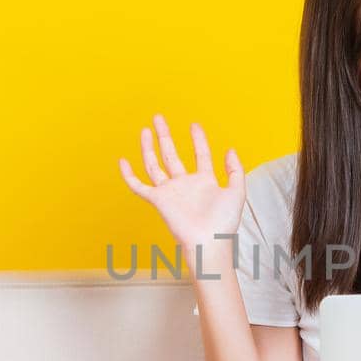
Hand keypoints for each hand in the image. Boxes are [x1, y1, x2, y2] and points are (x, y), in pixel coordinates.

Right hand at [117, 113, 245, 258]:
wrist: (209, 242)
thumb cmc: (224, 223)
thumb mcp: (237, 192)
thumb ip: (235, 170)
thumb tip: (229, 149)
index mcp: (204, 182)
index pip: (200, 155)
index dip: (198, 139)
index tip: (194, 125)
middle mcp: (185, 185)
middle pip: (171, 154)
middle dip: (165, 136)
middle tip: (158, 118)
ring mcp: (170, 192)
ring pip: (155, 165)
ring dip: (149, 147)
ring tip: (146, 129)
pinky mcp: (158, 201)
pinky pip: (139, 186)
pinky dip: (129, 175)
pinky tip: (123, 161)